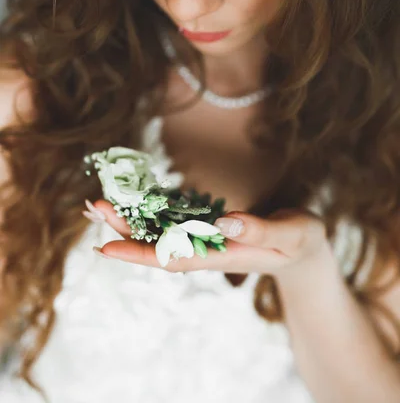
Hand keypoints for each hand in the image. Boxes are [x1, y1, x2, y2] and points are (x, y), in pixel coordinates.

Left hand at [90, 200, 328, 276]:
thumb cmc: (301, 243)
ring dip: (133, 220)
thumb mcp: (292, 235)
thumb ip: (261, 231)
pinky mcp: (209, 227)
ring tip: (104, 202)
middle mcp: (210, 249)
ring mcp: (207, 239)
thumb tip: (226, 221)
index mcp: (226, 254)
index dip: (139, 254)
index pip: (176, 258)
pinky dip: (152, 211)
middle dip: (125, 230)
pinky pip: (175, 221)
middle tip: (96, 206)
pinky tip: (135, 199)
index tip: (106, 248)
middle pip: (159, 246)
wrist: (304, 252)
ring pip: (162, 233)